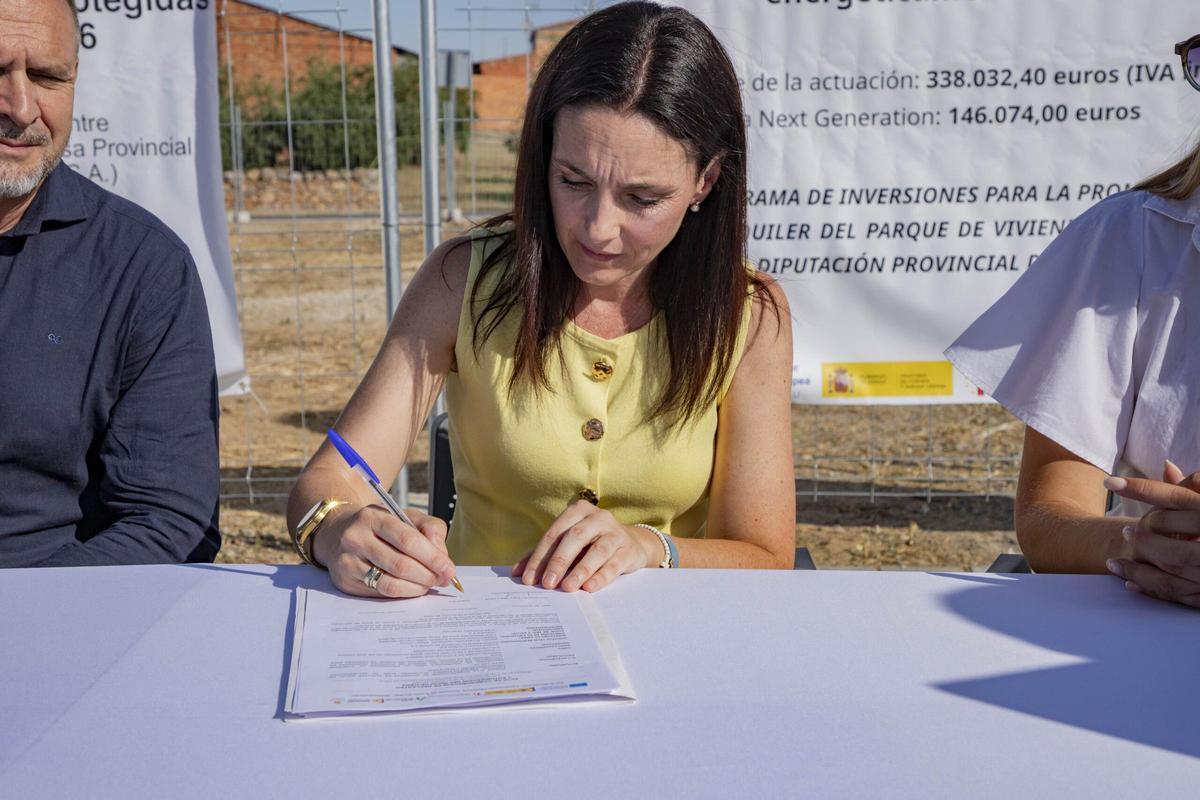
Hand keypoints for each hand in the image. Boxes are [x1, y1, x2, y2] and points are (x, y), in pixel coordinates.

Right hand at [313, 504, 456, 597]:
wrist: (337, 532)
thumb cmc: (380, 526)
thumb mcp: (405, 516)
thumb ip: (430, 528)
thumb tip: (442, 556)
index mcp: (373, 517)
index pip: (408, 540)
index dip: (432, 557)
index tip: (449, 569)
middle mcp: (356, 538)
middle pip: (400, 565)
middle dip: (428, 575)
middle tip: (443, 580)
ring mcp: (347, 562)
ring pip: (390, 584)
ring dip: (417, 588)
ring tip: (428, 584)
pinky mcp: (345, 582)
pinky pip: (379, 593)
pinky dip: (402, 593)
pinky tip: (411, 588)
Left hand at [513, 500, 656, 592]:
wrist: (630, 544)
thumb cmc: (590, 544)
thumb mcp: (568, 544)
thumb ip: (544, 555)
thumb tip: (518, 572)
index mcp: (578, 511)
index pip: (554, 533)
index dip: (540, 557)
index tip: (529, 579)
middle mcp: (598, 518)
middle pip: (575, 537)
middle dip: (558, 561)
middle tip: (547, 584)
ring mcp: (615, 532)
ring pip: (597, 549)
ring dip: (581, 569)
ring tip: (568, 587)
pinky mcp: (628, 550)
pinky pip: (614, 564)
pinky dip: (601, 576)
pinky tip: (590, 588)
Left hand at [1103, 461, 1199, 607]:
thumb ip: (1196, 487)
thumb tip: (1165, 466)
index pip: (1172, 496)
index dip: (1139, 487)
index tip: (1110, 481)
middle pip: (1164, 530)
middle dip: (1142, 530)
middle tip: (1125, 530)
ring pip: (1166, 564)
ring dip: (1135, 564)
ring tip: (1114, 563)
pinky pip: (1176, 592)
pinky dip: (1149, 588)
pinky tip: (1129, 584)